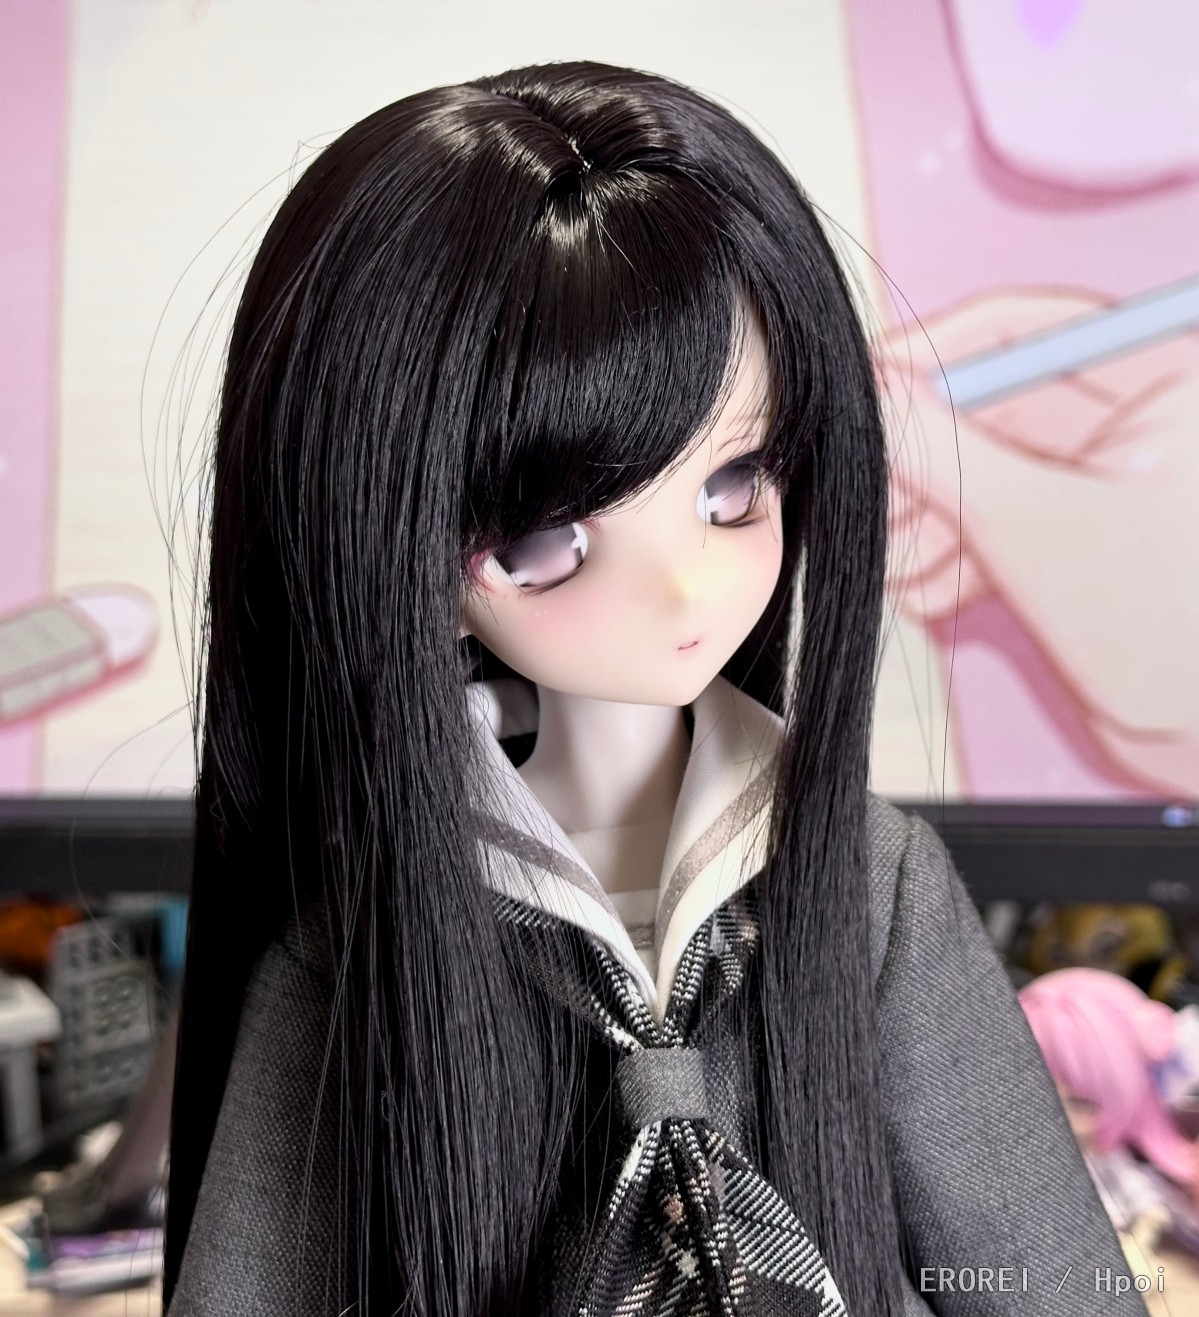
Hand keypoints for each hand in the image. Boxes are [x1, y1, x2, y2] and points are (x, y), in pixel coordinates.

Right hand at [878, 289, 1198, 796]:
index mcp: (1161, 379)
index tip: (869, 379)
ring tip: (890, 557)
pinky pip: (1010, 514)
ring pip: (995, 465)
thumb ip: (943, 454)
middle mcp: (1140, 415)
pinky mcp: (1090, 529)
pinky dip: (962, 547)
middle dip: (926, 455)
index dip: (935, 351)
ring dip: (933, 513)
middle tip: (868, 486)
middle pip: (998, 402)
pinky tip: (921, 586)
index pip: (1026, 328)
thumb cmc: (1165, 635)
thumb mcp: (1032, 528)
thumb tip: (875, 398)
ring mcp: (1112, 475)